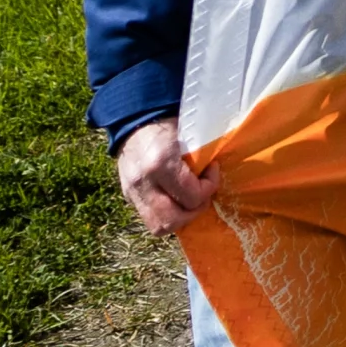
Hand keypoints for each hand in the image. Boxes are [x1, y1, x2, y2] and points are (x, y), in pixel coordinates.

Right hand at [115, 116, 219, 234]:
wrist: (135, 120)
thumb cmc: (170, 124)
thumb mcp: (189, 134)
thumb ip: (200, 157)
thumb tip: (217, 172)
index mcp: (160, 164)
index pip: (191, 196)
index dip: (210, 187)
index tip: (213, 169)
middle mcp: (143, 183)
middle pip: (172, 220)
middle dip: (194, 211)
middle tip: (203, 193)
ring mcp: (132, 193)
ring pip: (158, 226)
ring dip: (180, 218)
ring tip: (190, 200)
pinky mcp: (128, 197)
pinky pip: (150, 219)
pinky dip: (167, 214)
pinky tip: (177, 198)